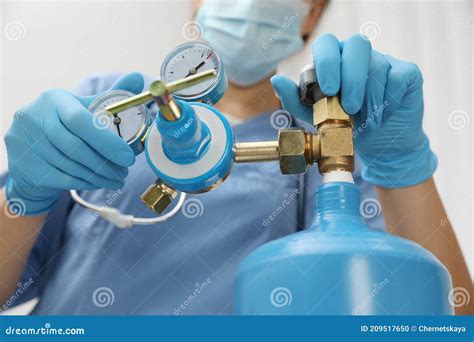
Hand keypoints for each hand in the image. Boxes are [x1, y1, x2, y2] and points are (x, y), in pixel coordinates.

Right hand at [4, 72, 144, 214]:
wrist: (31, 147)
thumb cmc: (66, 123)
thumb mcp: (84, 107)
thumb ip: (112, 96)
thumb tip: (137, 77)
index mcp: (54, 99)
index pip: (80, 120)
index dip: (106, 141)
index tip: (128, 156)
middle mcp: (35, 118)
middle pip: (75, 146)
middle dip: (106, 162)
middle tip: (125, 170)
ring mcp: (27, 143)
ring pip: (71, 165)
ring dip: (100, 175)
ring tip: (118, 178)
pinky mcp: (27, 166)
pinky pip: (63, 179)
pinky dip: (87, 182)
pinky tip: (102, 183)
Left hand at [271, 33, 436, 187]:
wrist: (377, 144)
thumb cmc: (345, 125)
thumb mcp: (315, 117)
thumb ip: (296, 99)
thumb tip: (277, 80)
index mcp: (335, 61)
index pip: (328, 43)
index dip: (328, 61)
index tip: (329, 89)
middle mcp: (359, 56)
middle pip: (357, 45)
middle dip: (352, 78)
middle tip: (350, 107)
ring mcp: (385, 61)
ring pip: (378, 65)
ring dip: (370, 98)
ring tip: (365, 120)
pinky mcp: (406, 73)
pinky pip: (399, 76)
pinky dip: (389, 100)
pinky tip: (382, 116)